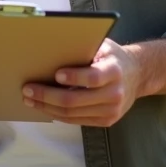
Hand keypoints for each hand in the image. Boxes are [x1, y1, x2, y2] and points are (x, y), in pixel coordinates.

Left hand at [21, 38, 142, 126]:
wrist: (137, 75)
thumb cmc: (112, 57)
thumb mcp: (103, 46)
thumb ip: (84, 48)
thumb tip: (52, 48)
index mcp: (114, 71)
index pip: (93, 78)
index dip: (73, 77)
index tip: (55, 74)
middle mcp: (115, 93)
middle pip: (75, 100)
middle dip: (47, 96)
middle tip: (28, 89)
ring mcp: (111, 111)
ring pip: (72, 114)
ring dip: (47, 107)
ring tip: (30, 99)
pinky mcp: (106, 121)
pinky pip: (76, 120)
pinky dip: (57, 114)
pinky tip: (45, 107)